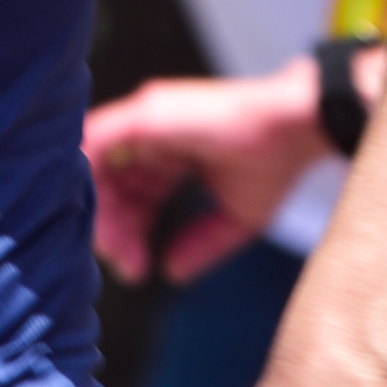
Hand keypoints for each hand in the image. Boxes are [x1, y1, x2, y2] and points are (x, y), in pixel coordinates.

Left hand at [82, 65, 327, 281]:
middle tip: (124, 265)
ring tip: (118, 252)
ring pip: (98, 166)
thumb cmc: (275, 163)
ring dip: (103, 213)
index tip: (138, 270)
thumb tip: (170, 273)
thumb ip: (200, 244)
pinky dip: (89, 175)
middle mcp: (152, 134)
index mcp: (172, 153)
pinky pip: (95, 140)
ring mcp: (147, 120)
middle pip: (112, 184)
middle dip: (113, 229)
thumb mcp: (235, 219)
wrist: (297, 128)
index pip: (133, 194)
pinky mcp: (146, 114)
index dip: (130, 233)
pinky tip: (99, 215)